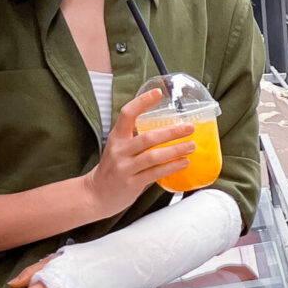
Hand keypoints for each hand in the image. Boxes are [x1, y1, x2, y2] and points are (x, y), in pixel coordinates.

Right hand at [81, 89, 196, 219]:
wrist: (96, 194)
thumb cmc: (113, 168)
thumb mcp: (119, 147)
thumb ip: (137, 138)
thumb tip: (169, 127)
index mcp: (116, 137)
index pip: (127, 114)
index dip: (142, 102)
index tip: (158, 93)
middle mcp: (119, 150)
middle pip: (148, 137)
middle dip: (171, 132)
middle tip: (189, 127)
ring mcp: (124, 168)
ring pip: (153, 156)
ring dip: (175, 150)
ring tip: (191, 146)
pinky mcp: (131, 183)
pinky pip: (155, 173)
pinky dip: (171, 167)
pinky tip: (183, 162)